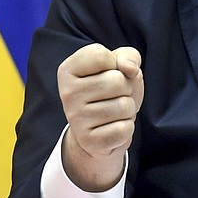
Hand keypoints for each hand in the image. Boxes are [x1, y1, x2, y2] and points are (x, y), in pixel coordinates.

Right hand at [57, 43, 143, 190]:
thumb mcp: (121, 64)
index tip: (108, 72)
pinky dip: (127, 127)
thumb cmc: (112, 90)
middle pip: (117, 80)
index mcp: (68, 69)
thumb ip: (128, 56)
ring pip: (124, 105)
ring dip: (128, 108)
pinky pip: (124, 129)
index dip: (116, 63)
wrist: (103, 128)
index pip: (101, 55)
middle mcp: (67, 93)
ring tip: (114, 111)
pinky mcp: (88, 141)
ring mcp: (75, 119)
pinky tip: (112, 126)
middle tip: (114, 96)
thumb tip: (130, 69)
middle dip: (126, 88)